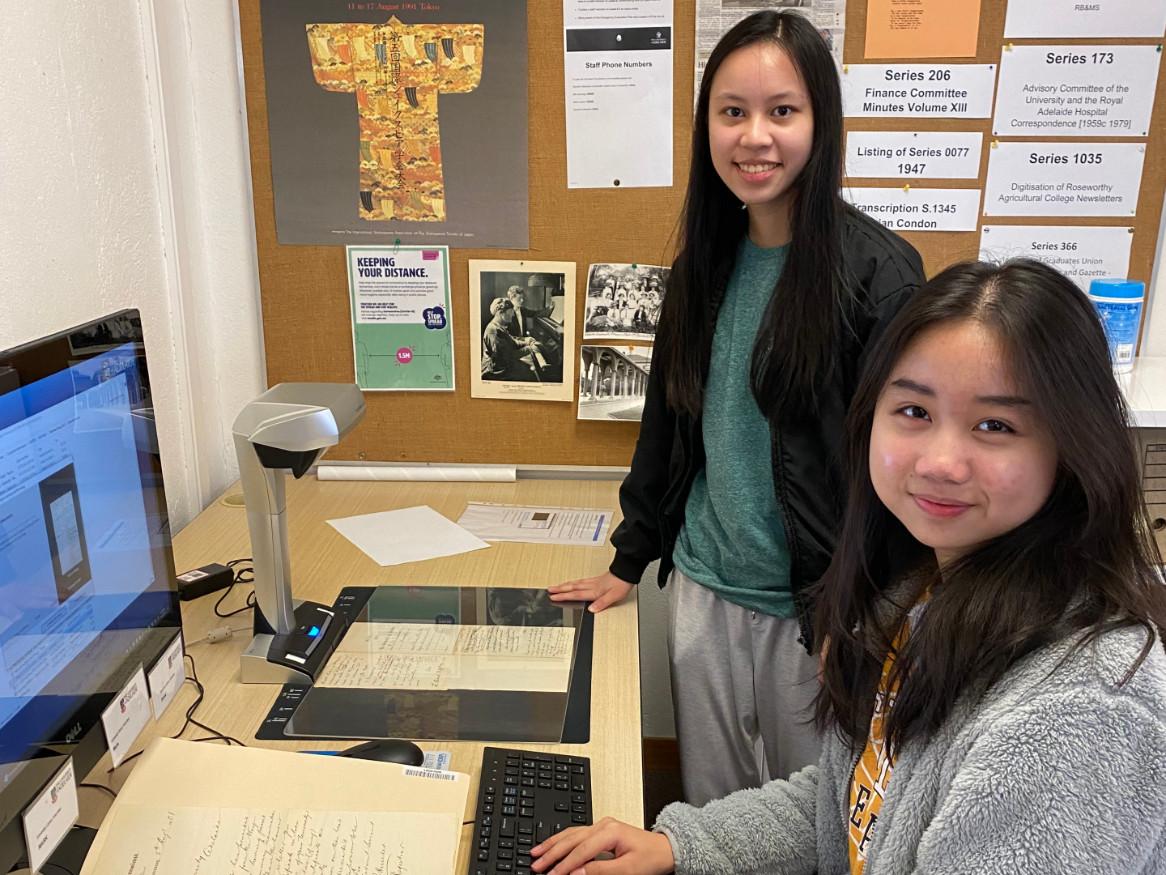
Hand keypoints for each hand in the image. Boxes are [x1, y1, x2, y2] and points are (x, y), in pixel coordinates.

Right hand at [530, 818, 673, 874]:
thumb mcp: (627, 869)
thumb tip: (576, 872)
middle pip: (571, 838)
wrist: (665, 849)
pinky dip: (562, 841)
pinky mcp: (601, 830)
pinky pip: (577, 834)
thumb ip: (600, 870)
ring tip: (536, 853)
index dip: (564, 865)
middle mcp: (603, 825)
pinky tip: (552, 845)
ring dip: (553, 844)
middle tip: (536, 865)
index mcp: (610, 831)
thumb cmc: (651, 858)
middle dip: (552, 852)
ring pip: (571, 833)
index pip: (581, 851)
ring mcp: (601, 825)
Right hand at [548, 572, 632, 611]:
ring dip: (565, 585)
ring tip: (557, 586)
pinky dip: (574, 582)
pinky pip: (581, 581)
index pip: (576, 594)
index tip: (553, 597)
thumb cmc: (622, 583)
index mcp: (595, 591)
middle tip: (549, 590)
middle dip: (560, 589)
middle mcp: (592, 585)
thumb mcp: (614, 596)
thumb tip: (591, 609)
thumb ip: (602, 603)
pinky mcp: (597, 579)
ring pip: (576, 583)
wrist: (627, 571)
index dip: (564, 596)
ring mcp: (594, 581)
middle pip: (572, 587)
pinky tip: (574, 583)